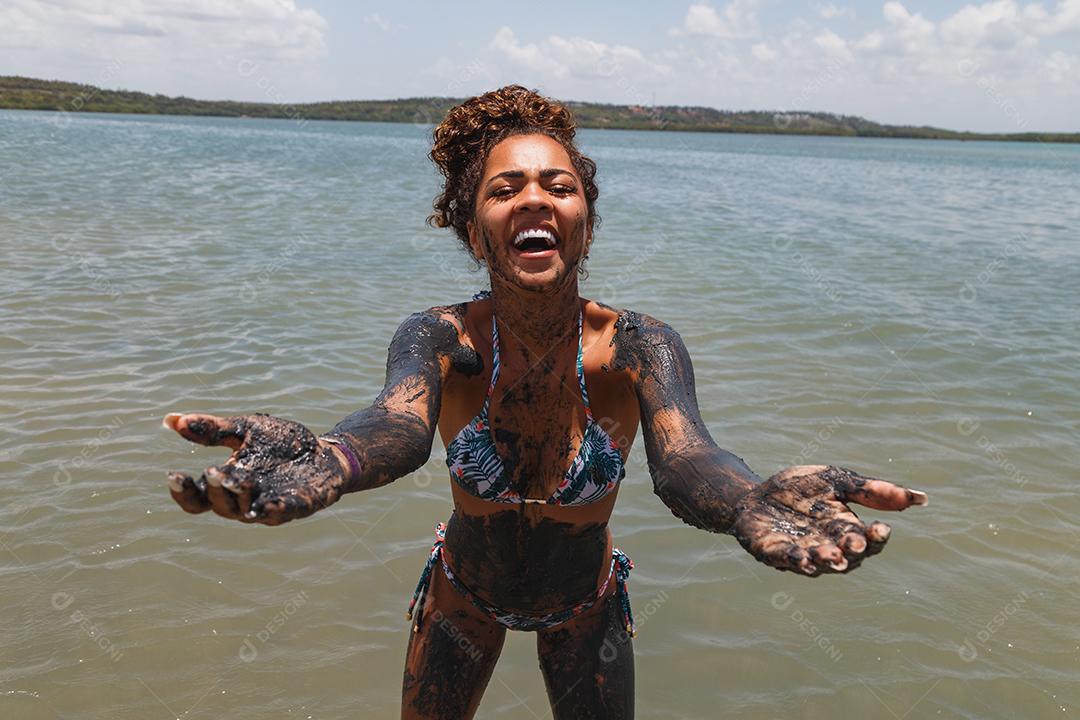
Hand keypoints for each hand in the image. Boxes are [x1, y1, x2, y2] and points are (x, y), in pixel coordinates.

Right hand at [163, 412, 347, 524]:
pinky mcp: (300, 505)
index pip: (198, 497)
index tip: (173, 475)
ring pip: (249, 513)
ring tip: (238, 481)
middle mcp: (246, 500)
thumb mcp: (244, 430)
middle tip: (214, 471)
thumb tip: (171, 419)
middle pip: (221, 506)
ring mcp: (272, 505)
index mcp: (228, 483)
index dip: (183, 492)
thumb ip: (213, 429)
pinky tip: (270, 504)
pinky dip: (276, 510)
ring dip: (241, 499)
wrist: (323, 450)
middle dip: (216, 490)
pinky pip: (286, 512)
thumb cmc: (280, 444)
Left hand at [731, 465, 927, 575]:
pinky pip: (787, 561)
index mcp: (846, 530)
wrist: (755, 493)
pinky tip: (801, 557)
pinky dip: (796, 561)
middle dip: (851, 550)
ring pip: (819, 563)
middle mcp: (827, 546)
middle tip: (854, 544)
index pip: (868, 540)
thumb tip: (921, 498)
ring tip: (829, 554)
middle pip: (847, 556)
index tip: (882, 528)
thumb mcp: (836, 481)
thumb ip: (872, 491)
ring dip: (825, 560)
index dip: (876, 537)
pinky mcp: (774, 554)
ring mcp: (801, 553)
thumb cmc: (799, 490)